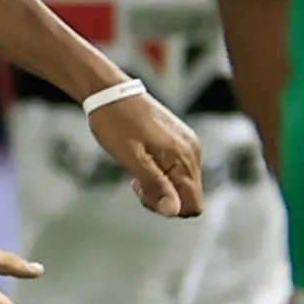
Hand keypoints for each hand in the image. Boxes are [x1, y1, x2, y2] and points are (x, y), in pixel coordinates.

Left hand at [93, 90, 204, 215]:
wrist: (110, 93)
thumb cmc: (116, 124)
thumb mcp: (131, 158)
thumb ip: (154, 185)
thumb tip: (173, 211)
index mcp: (184, 156)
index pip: (193, 204)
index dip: (170, 209)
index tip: (146, 193)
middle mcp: (192, 151)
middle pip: (188, 196)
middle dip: (163, 198)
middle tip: (136, 182)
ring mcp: (187, 144)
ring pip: (182, 184)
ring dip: (160, 186)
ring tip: (137, 170)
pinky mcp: (179, 140)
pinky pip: (177, 170)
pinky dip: (161, 173)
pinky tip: (143, 162)